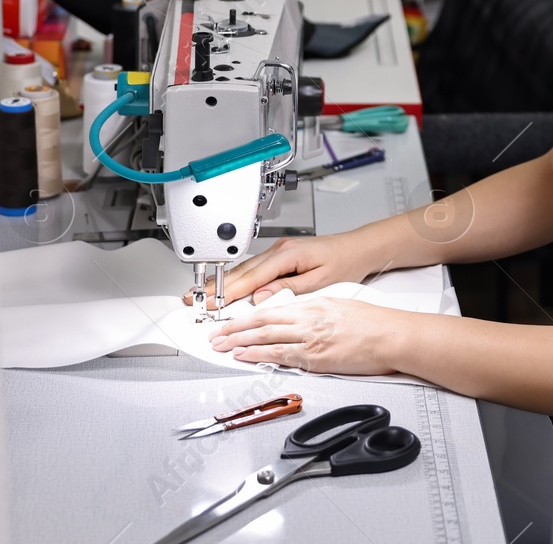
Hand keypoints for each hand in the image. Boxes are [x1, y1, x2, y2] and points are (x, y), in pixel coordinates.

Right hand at [183, 231, 372, 306]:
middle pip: (241, 271)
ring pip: (245, 269)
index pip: (251, 277)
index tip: (211, 304)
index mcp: (287, 255)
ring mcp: (279, 251)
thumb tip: (261, 298)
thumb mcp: (319, 281)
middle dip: (216, 286)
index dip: (228, 292)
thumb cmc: (345, 262)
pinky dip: (238, 278)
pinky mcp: (281, 255)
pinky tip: (227, 285)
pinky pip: (254, 268)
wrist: (359, 248)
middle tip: (193, 299)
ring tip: (202, 294)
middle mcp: (280, 250)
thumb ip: (288, 290)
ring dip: (223, 282)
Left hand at [208, 297, 403, 374]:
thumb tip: (300, 320)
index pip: (273, 309)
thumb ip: (317, 313)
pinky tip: (243, 355)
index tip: (233, 321)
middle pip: (263, 320)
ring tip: (221, 345)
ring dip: (239, 341)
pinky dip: (258, 354)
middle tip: (216, 334)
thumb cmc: (375, 324)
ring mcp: (311, 337)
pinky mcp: (315, 356)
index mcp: (315, 304)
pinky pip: (279, 354)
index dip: (248, 316)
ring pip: (265, 335)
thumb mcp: (342, 307)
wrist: (393, 335)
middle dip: (235, 328)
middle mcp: (309, 317)